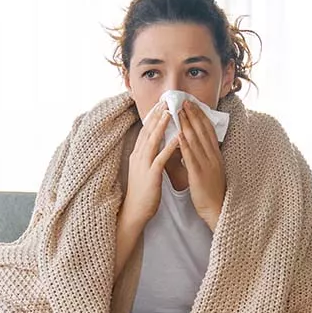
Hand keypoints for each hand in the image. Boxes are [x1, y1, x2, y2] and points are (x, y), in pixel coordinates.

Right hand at [123, 101, 179, 223]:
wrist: (134, 212)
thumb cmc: (142, 192)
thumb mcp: (143, 169)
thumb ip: (148, 155)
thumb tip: (156, 144)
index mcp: (137, 154)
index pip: (145, 130)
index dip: (152, 116)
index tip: (160, 104)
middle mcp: (138, 156)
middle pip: (147, 131)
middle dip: (156, 115)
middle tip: (166, 100)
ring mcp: (143, 165)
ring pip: (153, 141)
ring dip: (162, 126)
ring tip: (170, 112)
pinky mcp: (151, 175)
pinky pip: (160, 158)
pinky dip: (168, 147)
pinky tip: (177, 138)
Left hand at [178, 100, 226, 230]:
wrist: (217, 209)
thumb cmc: (212, 191)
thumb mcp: (211, 169)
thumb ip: (204, 156)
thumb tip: (195, 144)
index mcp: (215, 155)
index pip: (208, 130)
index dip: (200, 116)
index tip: (192, 104)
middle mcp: (212, 156)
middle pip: (202, 131)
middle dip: (193, 114)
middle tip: (184, 101)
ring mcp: (207, 164)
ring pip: (196, 140)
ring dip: (187, 124)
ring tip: (178, 111)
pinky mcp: (199, 174)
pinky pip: (191, 156)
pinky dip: (184, 144)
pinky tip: (178, 134)